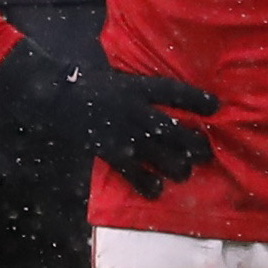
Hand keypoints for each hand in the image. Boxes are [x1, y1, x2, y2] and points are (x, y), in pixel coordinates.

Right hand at [0, 41, 223, 190]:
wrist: (51, 98)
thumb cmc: (81, 84)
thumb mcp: (112, 78)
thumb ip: (134, 88)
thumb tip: (154, 97)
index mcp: (137, 88)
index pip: (176, 92)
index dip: (198, 100)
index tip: (216, 107)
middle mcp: (137, 112)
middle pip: (177, 132)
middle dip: (196, 145)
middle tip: (205, 153)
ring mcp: (126, 134)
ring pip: (164, 156)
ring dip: (178, 168)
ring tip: (182, 173)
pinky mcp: (112, 153)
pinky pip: (136, 174)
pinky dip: (148, 184)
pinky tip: (156, 190)